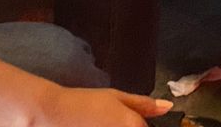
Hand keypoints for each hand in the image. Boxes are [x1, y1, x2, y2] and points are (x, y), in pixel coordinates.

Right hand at [35, 85, 172, 126]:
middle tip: (111, 120)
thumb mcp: (116, 97)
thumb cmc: (85, 102)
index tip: (132, 120)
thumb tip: (167, 107)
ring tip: (102, 123)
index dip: (144, 125)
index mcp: (133, 125)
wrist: (53, 114)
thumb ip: (143, 105)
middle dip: (132, 126)